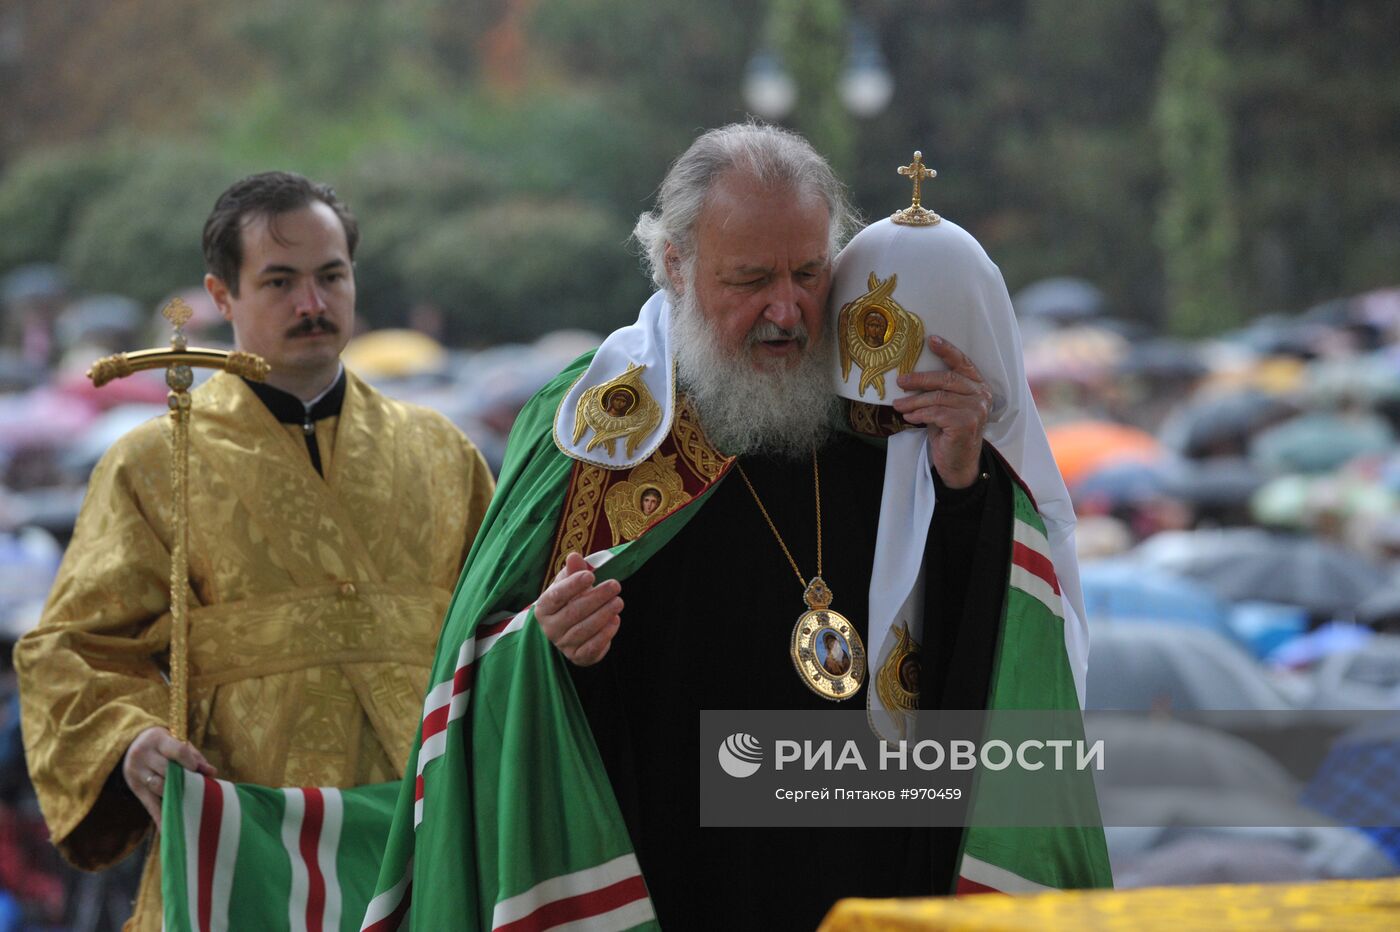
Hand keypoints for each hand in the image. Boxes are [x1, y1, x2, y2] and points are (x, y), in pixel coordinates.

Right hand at [122, 726, 216, 828]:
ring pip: (158, 787)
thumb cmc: (162, 744)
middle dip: (184, 779)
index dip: (190, 762)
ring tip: (189, 800)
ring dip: (175, 794)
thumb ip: (195, 756)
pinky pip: (149, 805)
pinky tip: (168, 828)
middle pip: (167, 770)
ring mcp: (137, 773)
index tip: (198, 771)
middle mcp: (143, 755)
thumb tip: (212, 773)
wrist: (131, 745)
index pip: (177, 751)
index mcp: (157, 740)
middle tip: (197, 786)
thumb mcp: (175, 742)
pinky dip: (160, 817)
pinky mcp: (135, 788)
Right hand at [535, 552, 623, 665]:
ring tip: (619, 601)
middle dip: (596, 598)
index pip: (556, 596)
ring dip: (604, 615)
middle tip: (615, 585)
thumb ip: (572, 570)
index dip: (573, 585)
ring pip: (583, 630)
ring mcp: (563, 644)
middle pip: (573, 613)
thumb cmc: (569, 600)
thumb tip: (574, 556)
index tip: (590, 575)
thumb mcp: (568, 583)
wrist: (568, 628)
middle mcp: (550, 628)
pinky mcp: (577, 656)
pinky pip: (591, 648)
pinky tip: (615, 620)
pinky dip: (605, 635)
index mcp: (543, 607)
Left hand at [892, 335, 992, 488]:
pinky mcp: (966, 424)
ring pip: (939, 398)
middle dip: (920, 379)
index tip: (931, 340)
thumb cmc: (949, 431)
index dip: (947, 350)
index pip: (963, 363)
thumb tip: (908, 377)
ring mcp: (976, 410)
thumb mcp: (945, 406)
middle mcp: (981, 395)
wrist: (958, 462)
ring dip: (914, 402)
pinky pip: (937, 414)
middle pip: (947, 379)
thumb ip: (939, 391)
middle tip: (900, 381)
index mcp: (978, 386)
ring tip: (899, 406)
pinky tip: (910, 418)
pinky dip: (920, 415)